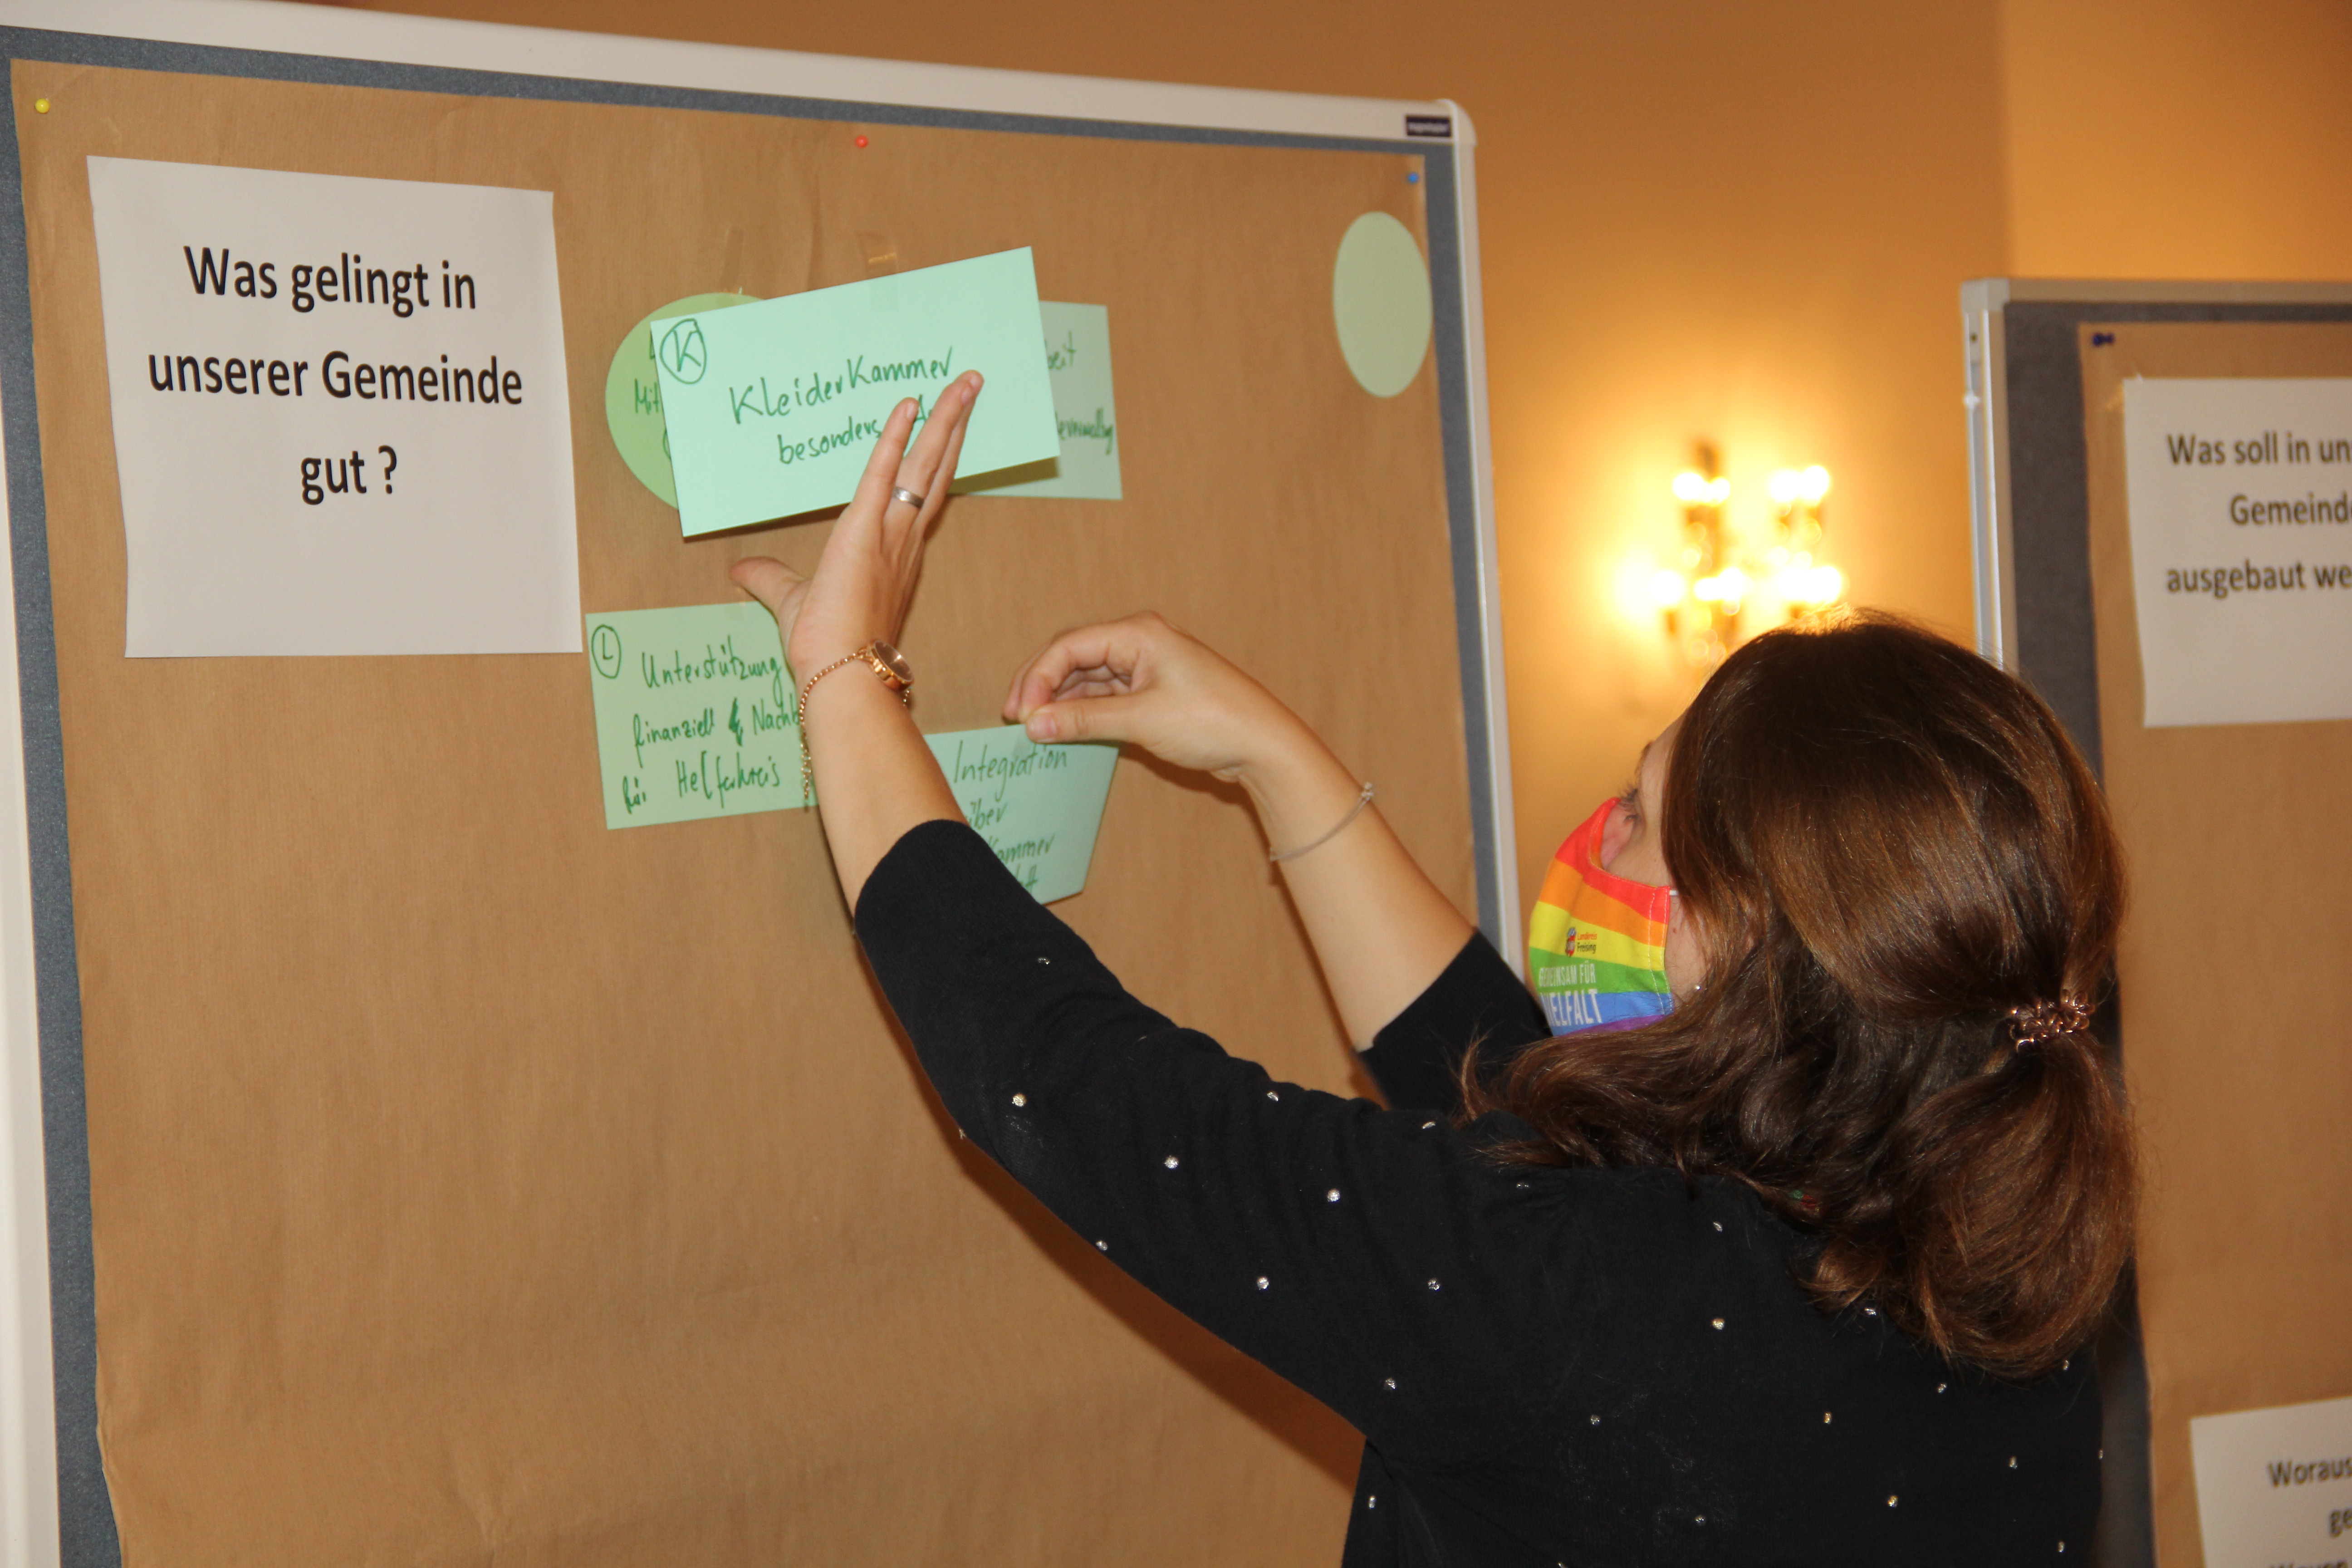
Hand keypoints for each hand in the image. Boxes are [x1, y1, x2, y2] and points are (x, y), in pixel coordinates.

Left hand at [732, 373, 980, 673]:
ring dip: (947, 421)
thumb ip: (768, 577)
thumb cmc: (825, 646)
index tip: (949, 425)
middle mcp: (903, 540)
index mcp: (894, 555)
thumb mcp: (788, 600)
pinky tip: (908, 404)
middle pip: (937, 469)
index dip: (936, 458)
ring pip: (927, 465)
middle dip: (956, 425)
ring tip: (965, 383)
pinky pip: (884, 474)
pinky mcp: (864, 531)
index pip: (921, 495)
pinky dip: (895, 438)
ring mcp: (891, 534)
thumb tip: (739, 570)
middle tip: (971, 385)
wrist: (838, 671)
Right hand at [1001, 612, 1314, 783]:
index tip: (1021, 713)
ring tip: (1035, 727)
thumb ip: (1084, 721)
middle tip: (1015, 718)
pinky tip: (1065, 728)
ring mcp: (1146, 666)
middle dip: (1042, 686)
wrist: (1262, 744)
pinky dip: (1084, 711)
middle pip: (1074, 657)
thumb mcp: (1141, 720)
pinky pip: (1106, 695)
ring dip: (1061, 700)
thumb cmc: (1213, 721)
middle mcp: (1140, 642)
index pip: (1070, 646)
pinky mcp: (1152, 691)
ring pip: (1088, 678)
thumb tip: (1035, 724)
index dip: (1038, 678)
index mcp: (1139, 634)